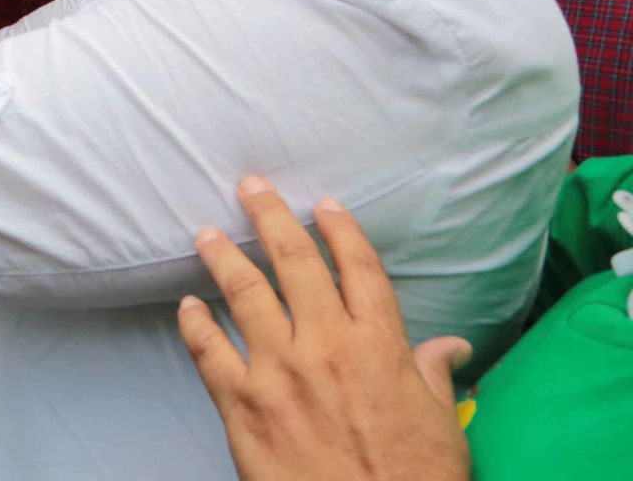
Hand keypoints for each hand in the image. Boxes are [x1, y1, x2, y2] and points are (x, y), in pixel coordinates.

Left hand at [178, 177, 470, 480]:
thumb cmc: (414, 480)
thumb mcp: (441, 424)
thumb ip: (433, 375)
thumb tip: (451, 346)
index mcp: (379, 347)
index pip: (359, 270)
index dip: (341, 231)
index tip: (324, 204)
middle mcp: (325, 347)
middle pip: (293, 263)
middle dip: (269, 217)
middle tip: (250, 187)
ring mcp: (278, 372)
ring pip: (244, 295)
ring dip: (222, 258)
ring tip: (205, 233)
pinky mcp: (242, 405)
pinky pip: (209, 352)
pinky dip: (195, 325)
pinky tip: (187, 307)